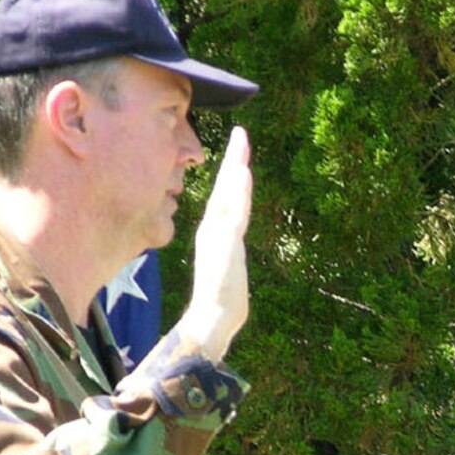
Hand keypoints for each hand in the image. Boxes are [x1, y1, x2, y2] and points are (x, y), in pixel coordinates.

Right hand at [175, 125, 251, 359]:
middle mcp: (214, 229)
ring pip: (229, 195)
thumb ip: (228, 256)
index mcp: (216, 233)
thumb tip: (232, 253)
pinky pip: (232, 211)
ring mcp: (218, 235)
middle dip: (234, 160)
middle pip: (226, 188)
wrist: (211, 321)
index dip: (232, 173)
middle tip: (241, 133)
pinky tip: (242, 174)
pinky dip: (237, 192)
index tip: (240, 151)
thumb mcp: (228, 270)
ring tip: (241, 143)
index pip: (226, 197)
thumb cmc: (222, 301)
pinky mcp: (224, 244)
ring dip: (235, 168)